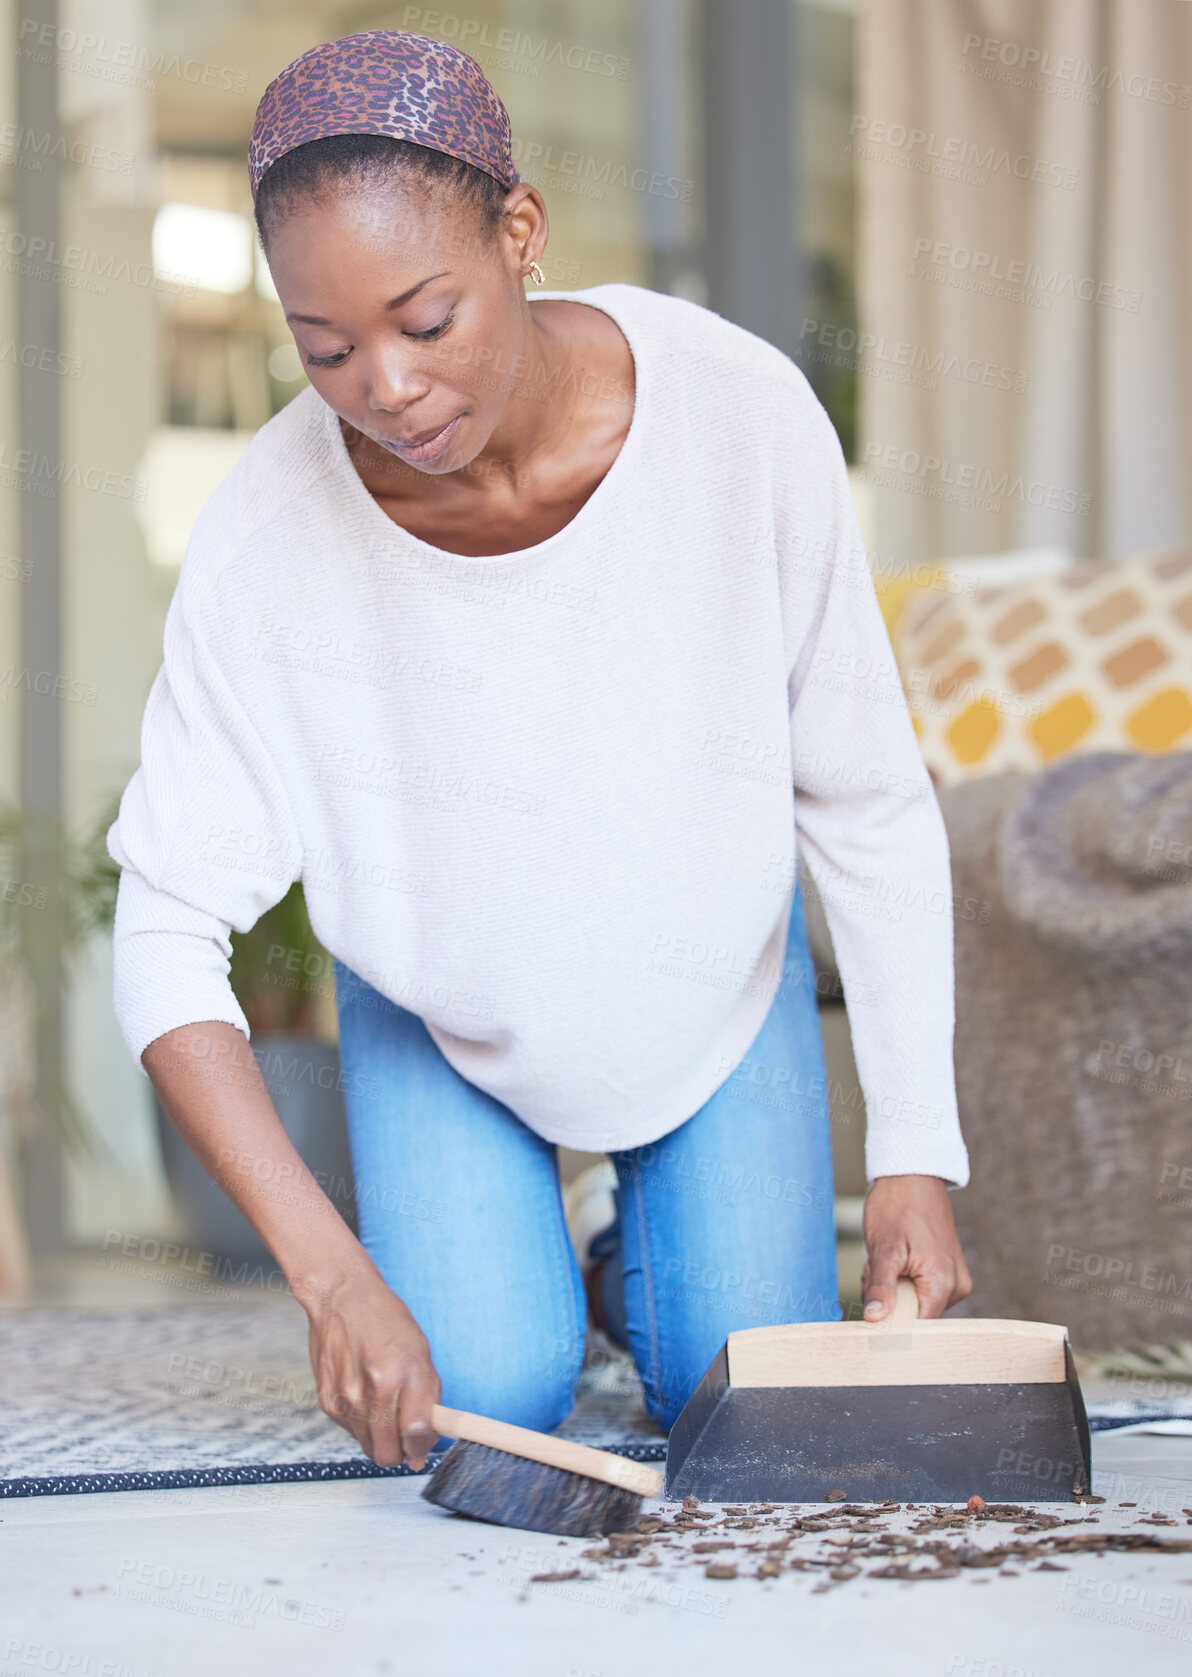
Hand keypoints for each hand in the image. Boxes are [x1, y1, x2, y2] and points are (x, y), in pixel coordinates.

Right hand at [300, 1268, 441, 1468]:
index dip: (422, 1448)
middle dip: (401, 1451)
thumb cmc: (385, 1321)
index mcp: (406, 1372)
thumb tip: (423, 1447)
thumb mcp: (421, 1353)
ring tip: (384, 1405)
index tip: (422, 1445)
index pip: (417, 1434)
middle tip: (404, 1434)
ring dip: (381, 1438)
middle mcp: (375, 1388)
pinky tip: (365, 1396)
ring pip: (370, 1448)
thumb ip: (428, 1400)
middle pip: (389, 1454)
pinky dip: (362, 1424)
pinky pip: (352, 1433)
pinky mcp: (328, 1402)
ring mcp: (348, 1398)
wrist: (342, 1297)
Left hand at [860, 1174, 971, 1322]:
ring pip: (916, 1304)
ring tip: (887, 1259)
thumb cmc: (898, 1206)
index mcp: (943, 1283)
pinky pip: (922, 1291)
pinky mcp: (949, 1272)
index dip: (890, 1321)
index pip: (918, 1328)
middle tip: (875, 1270)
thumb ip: (881, 1287)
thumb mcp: (883, 1248)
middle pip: (915, 1317)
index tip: (872, 1302)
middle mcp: (956, 1286)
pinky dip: (903, 1280)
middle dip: (889, 1300)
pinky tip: (896, 1259)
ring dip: (894, 1289)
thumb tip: (875, 1319)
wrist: (912, 1175)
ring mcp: (955, 1279)